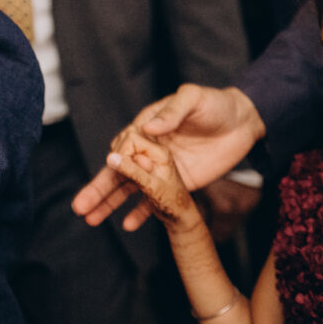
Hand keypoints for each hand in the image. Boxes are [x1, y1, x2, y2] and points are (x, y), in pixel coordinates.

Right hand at [72, 84, 265, 230]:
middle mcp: (149, 149)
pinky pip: (156, 199)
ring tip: (89, 219)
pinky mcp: (177, 182)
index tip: (113, 166)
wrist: (244, 123)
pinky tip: (127, 225)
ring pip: (130, 187)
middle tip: (78, 207)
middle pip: (119, 170)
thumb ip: (172, 111)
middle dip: (99, 188)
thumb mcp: (194, 99)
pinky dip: (142, 211)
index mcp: (147, 126)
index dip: (117, 158)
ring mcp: (162, 168)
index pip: (124, 145)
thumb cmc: (216, 104)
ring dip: (110, 203)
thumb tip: (146, 127)